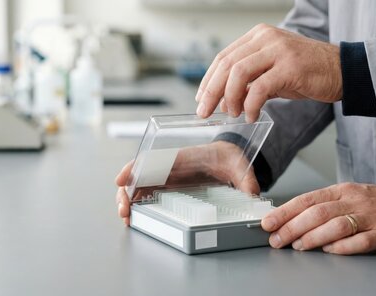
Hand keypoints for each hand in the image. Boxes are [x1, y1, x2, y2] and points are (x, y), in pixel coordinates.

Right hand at [115, 141, 259, 225]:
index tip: (122, 180)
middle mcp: (168, 166)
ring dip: (129, 201)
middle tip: (124, 211)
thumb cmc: (229, 156)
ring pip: (139, 186)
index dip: (134, 169)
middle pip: (139, 175)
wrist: (229, 157)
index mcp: (181, 157)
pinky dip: (138, 204)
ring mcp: (166, 177)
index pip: (152, 160)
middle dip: (126, 192)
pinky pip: (147, 193)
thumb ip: (246, 180)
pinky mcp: (168, 186)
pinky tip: (136, 217)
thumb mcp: (239, 165)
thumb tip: (253, 196)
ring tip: (128, 218)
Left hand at [195, 24, 341, 121]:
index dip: (207, 80)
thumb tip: (222, 99)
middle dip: (211, 91)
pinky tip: (251, 116)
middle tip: (204, 112)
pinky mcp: (290, 66)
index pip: (223, 57)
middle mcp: (266, 38)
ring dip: (229, 98)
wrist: (343, 70)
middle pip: (226, 64)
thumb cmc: (306, 72)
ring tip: (232, 114)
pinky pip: (260, 88)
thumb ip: (248, 79)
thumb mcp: (271, 70)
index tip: (201, 99)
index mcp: (258, 35)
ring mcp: (279, 50)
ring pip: (238, 73)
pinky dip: (250, 105)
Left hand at [261, 183, 375, 254]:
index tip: (268, 222)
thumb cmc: (373, 202)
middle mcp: (353, 201)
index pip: (307, 199)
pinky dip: (342, 247)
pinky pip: (360, 241)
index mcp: (341, 190)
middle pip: (317, 213)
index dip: (285, 211)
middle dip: (292, 227)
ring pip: (336, 226)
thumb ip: (322, 205)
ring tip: (298, 246)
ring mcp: (368, 217)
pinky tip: (329, 251)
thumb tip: (290, 218)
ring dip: (313, 237)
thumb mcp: (346, 195)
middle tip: (276, 239)